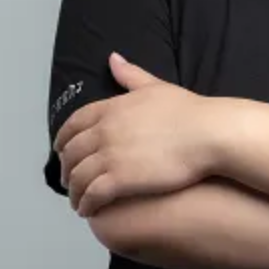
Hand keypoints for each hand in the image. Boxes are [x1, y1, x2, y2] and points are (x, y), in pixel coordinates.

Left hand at [54, 54, 218, 217]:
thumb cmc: (189, 112)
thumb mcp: (155, 86)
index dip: (63, 140)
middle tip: (68, 181)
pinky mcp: (120, 179)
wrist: (207, 134)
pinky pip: (92, 194)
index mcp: (110, 109)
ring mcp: (110, 155)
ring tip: (78, 202)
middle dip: (65, 169)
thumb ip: (130, 75)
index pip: (73, 125)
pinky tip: (88, 210)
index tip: (61, 151)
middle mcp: (104, 131)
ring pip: (78, 177)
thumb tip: (113, 58)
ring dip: (74, 191)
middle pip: (71, 153)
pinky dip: (86, 203)